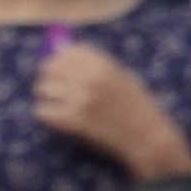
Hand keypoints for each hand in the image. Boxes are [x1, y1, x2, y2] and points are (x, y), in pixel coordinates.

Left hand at [34, 42, 190, 182]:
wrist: (147, 138)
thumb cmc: (138, 108)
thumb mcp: (123, 78)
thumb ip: (97, 67)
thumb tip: (65, 56)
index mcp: (104, 65)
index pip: (67, 52)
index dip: (60, 60)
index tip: (60, 71)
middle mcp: (89, 79)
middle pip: (50, 68)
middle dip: (49, 78)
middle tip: (54, 90)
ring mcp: (80, 100)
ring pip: (42, 90)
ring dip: (48, 98)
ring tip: (59, 107)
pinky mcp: (72, 121)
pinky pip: (42, 112)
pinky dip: (48, 117)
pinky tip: (60, 121)